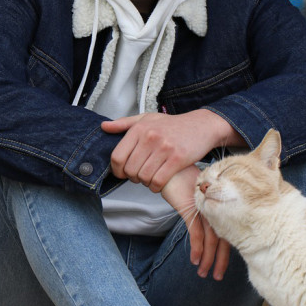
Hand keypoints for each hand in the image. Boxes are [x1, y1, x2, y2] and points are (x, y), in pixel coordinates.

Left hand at [101, 109, 238, 191]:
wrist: (202, 126)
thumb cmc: (172, 124)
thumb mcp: (147, 118)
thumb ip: (124, 123)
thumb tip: (103, 127)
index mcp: (139, 128)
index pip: (117, 156)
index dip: (116, 170)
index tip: (122, 173)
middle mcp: (150, 137)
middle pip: (129, 170)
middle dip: (132, 177)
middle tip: (139, 176)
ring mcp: (164, 148)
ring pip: (143, 177)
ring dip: (145, 183)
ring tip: (150, 178)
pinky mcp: (177, 159)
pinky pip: (159, 181)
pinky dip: (156, 187)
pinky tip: (158, 183)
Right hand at [161, 166, 229, 279]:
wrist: (170, 166)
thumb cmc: (182, 179)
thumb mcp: (196, 196)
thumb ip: (203, 208)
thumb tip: (206, 225)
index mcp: (218, 205)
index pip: (227, 231)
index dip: (225, 251)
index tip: (222, 266)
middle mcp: (214, 208)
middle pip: (223, 238)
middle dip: (220, 260)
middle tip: (217, 277)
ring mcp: (204, 208)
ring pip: (211, 239)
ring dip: (207, 259)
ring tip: (204, 273)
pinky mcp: (191, 208)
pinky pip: (196, 233)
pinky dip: (197, 248)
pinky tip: (195, 260)